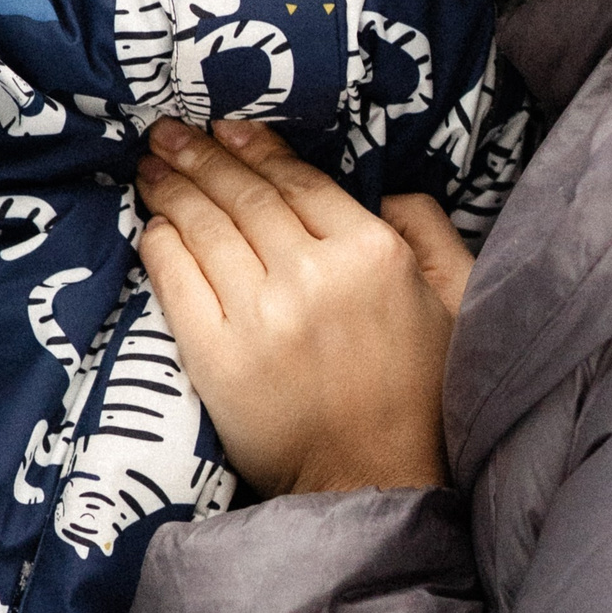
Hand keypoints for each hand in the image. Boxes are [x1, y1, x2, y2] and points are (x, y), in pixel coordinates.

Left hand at [134, 119, 472, 497]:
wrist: (375, 485)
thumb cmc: (424, 395)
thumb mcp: (461, 300)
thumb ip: (431, 231)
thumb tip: (391, 190)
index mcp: (372, 254)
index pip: (299, 181)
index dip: (255, 148)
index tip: (225, 127)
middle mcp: (313, 277)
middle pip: (244, 197)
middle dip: (199, 157)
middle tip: (167, 132)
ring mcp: (261, 319)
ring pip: (206, 231)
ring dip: (172, 190)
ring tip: (151, 168)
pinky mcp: (220, 361)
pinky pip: (179, 285)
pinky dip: (161, 248)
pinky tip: (151, 226)